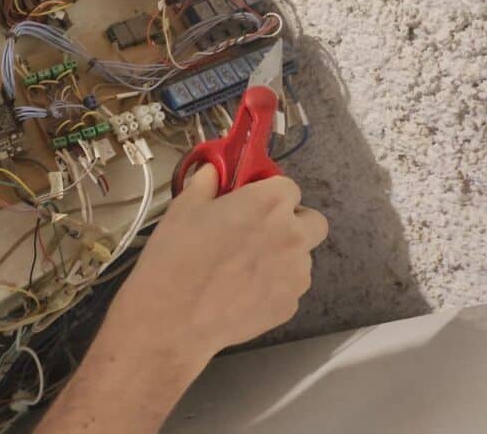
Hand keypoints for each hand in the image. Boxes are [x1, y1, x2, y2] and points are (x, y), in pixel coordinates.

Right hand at [119, 164, 327, 355]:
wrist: (174, 316)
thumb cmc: (177, 255)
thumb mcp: (184, 207)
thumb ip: (207, 182)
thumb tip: (215, 171)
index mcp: (269, 204)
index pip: (289, 186)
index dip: (268, 192)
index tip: (249, 201)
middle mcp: (292, 236)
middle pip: (312, 221)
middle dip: (292, 222)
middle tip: (259, 230)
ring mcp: (296, 275)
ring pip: (302, 257)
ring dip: (283, 255)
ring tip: (244, 267)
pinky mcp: (290, 306)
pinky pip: (289, 287)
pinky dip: (273, 285)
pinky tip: (241, 291)